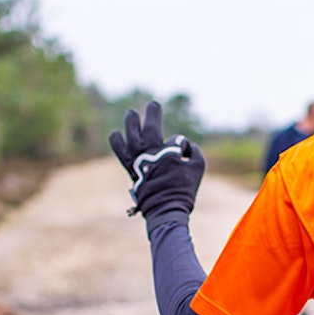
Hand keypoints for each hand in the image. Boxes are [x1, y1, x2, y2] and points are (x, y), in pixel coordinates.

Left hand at [108, 101, 204, 218]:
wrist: (165, 209)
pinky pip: (120, 151)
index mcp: (167, 153)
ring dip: (131, 123)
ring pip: (131, 136)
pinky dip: (117, 142)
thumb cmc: (183, 189)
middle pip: (149, 128)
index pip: (175, 141)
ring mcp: (138, 160)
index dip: (181, 146)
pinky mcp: (130, 168)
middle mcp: (150, 153)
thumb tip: (184, 146)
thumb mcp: (197, 167)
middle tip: (153, 105)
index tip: (183, 157)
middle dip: (152, 115)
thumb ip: (194, 151)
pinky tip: (116, 134)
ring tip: (131, 113)